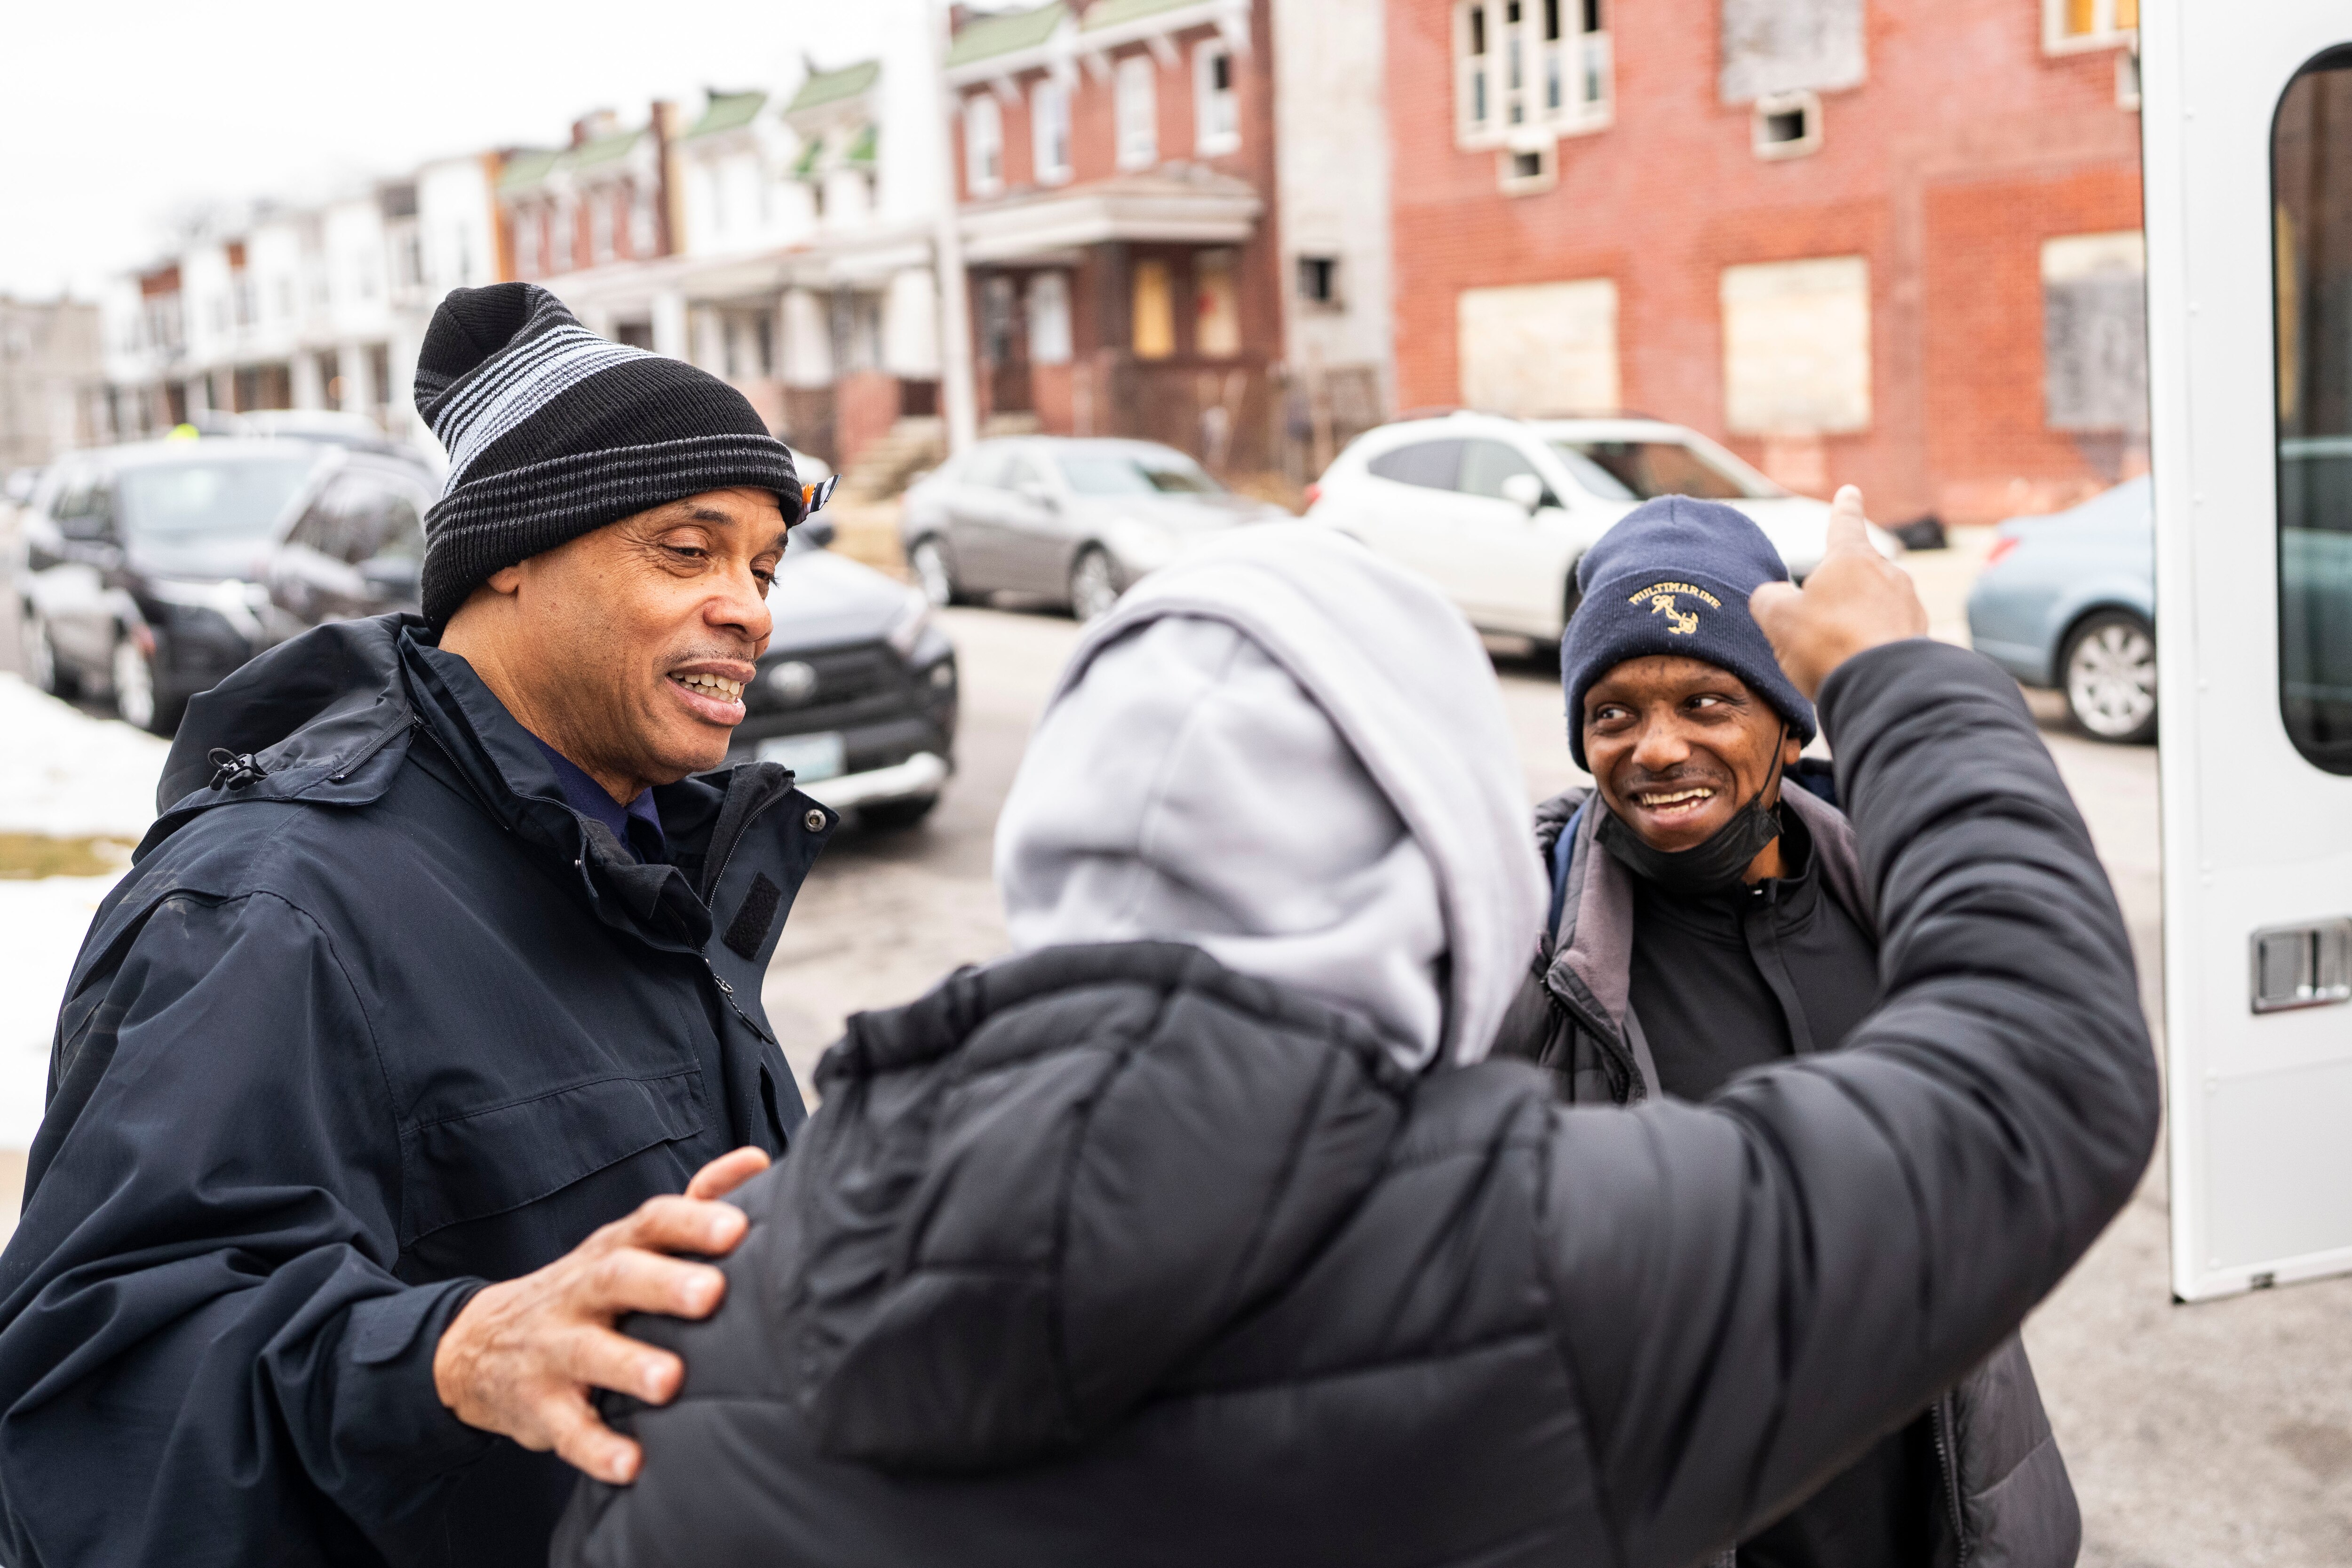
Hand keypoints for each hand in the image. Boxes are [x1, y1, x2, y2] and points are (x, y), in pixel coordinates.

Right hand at [431, 1145, 770, 1484]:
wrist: (478, 1346)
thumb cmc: (589, 1290)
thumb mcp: (630, 1244)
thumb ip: (693, 1205)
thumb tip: (757, 1160)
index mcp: (613, 1250)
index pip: (651, 1222)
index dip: (692, 1222)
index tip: (737, 1228)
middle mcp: (582, 1291)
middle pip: (618, 1278)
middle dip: (664, 1285)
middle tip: (712, 1295)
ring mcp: (553, 1348)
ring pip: (587, 1353)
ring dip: (629, 1366)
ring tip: (669, 1382)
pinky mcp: (538, 1406)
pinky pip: (566, 1429)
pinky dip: (596, 1448)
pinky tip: (630, 1465)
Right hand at [1750, 485, 1927, 697]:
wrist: (1883, 687)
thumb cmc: (1828, 644)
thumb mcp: (1778, 619)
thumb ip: (1769, 600)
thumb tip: (1774, 597)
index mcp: (1851, 558)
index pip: (1844, 524)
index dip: (1844, 508)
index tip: (1850, 492)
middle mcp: (1887, 574)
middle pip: (1857, 573)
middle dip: (1840, 590)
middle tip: (1818, 619)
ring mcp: (1908, 605)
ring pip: (1874, 604)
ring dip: (1855, 620)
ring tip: (1834, 652)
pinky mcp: (1920, 637)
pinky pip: (1888, 632)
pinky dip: (1872, 643)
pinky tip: (1857, 665)